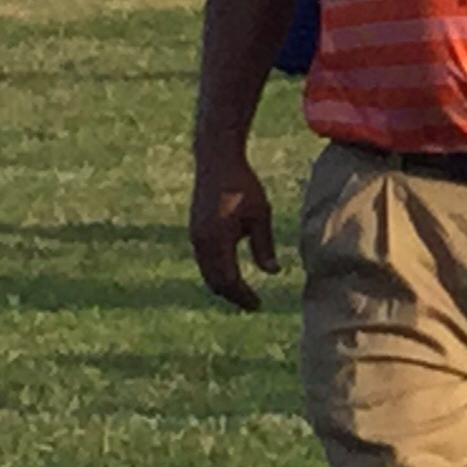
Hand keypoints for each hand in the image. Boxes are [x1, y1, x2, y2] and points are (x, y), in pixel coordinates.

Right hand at [188, 142, 279, 311]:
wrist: (216, 161)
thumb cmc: (242, 185)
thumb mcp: (260, 215)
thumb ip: (264, 245)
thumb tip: (272, 273)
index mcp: (217, 241)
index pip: (229, 280)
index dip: (243, 296)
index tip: (258, 305)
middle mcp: (201, 243)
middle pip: (215, 282)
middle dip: (233, 296)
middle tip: (251, 305)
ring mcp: (195, 236)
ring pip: (207, 273)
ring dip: (223, 286)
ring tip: (242, 294)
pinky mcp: (195, 230)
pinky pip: (204, 261)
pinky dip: (216, 272)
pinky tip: (230, 273)